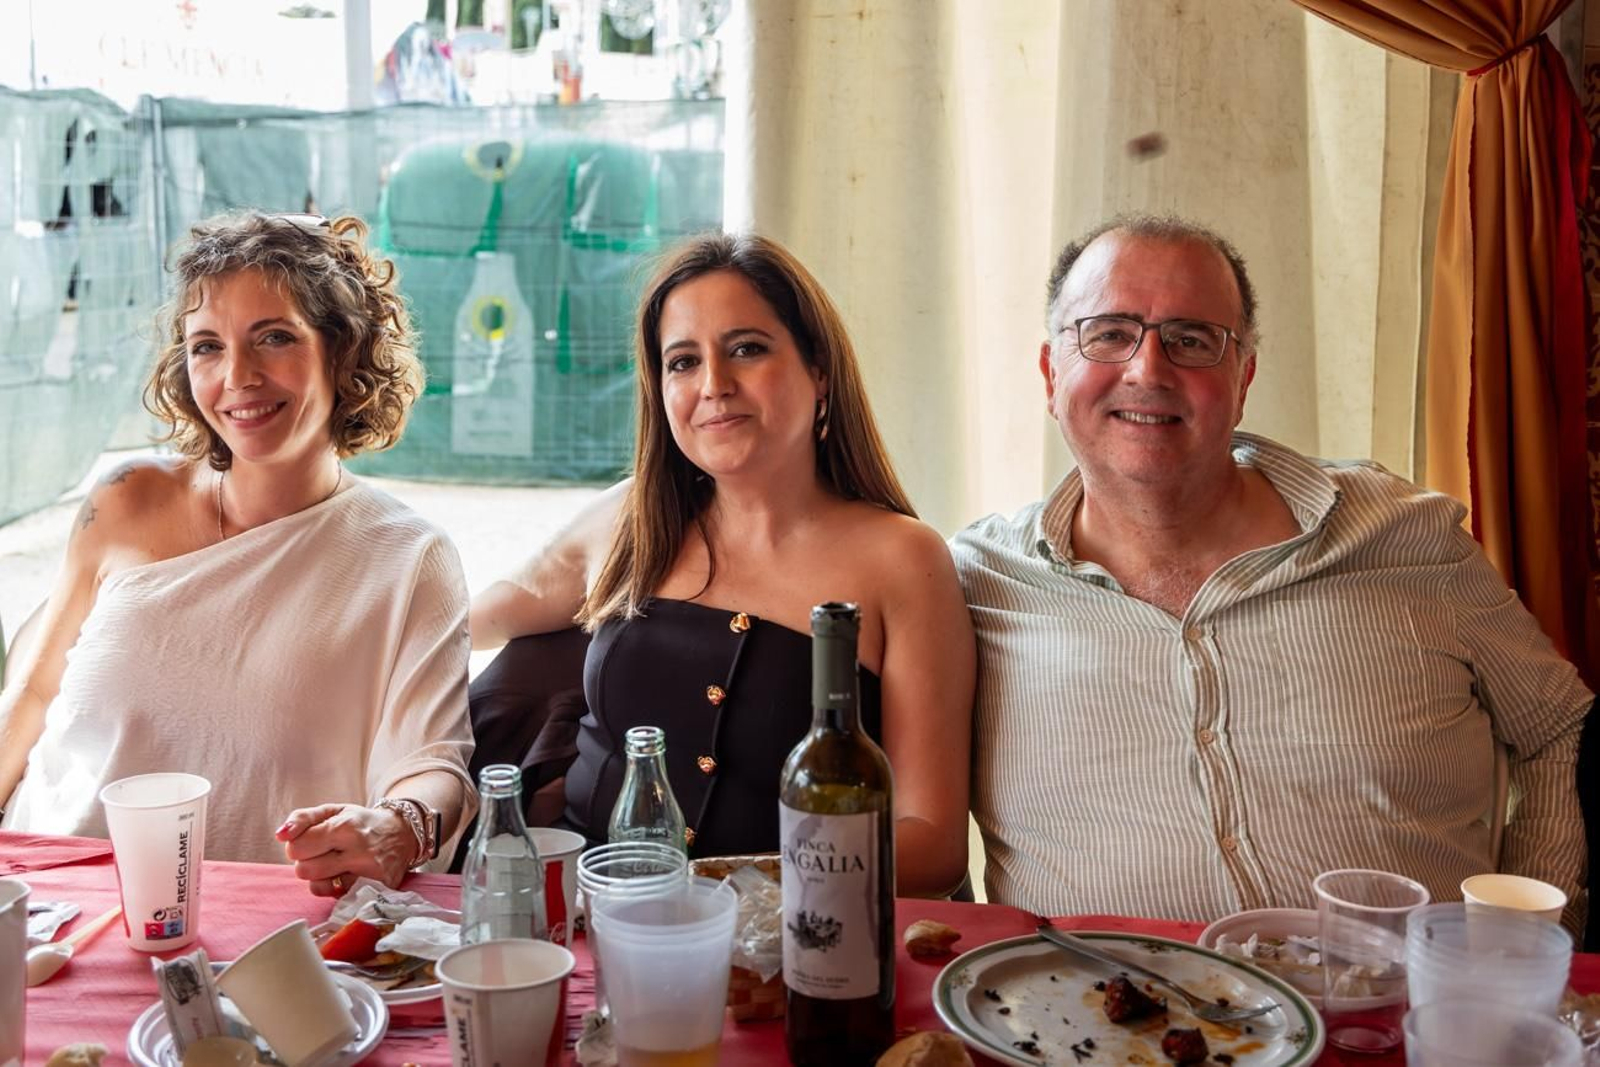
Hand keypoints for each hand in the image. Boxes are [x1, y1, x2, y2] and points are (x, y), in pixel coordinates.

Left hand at [276, 803, 416, 896]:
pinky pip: (335, 897)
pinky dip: (335, 888)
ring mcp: (368, 873)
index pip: (297, 846)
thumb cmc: (360, 822)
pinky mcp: (376, 889)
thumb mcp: (333, 810)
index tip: (311, 840)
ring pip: (317, 887)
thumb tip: (280, 835)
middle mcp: (358, 850)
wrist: (403, 834)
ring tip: (334, 864)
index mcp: (345, 826)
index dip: (298, 844)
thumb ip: (302, 818)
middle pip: (304, 870)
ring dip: (320, 877)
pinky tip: (345, 875)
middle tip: (323, 853)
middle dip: (307, 861)